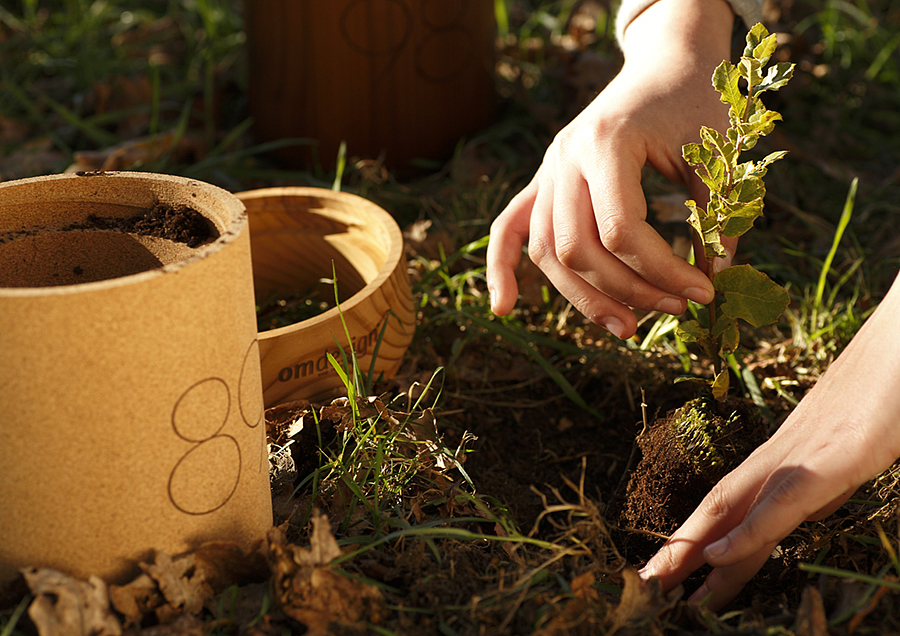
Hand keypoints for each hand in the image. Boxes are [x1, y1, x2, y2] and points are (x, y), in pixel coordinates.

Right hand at [487, 0, 735, 338]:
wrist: (665, 61)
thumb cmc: (694, 100)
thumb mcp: (717, 153)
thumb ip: (716, 216)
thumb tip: (714, 280)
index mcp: (606, 142)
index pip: (621, 230)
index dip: (664, 271)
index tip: (705, 290)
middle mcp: (565, 157)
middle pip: (577, 249)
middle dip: (628, 290)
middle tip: (676, 309)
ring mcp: (548, 170)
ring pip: (547, 250)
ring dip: (584, 297)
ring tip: (628, 328)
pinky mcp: (543, 181)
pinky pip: (510, 228)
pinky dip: (503, 268)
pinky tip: (505, 308)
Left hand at [640, 273, 899, 608]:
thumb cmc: (885, 382)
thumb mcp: (852, 440)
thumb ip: (829, 469)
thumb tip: (817, 490)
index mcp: (788, 455)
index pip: (734, 502)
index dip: (701, 538)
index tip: (673, 569)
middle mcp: (783, 456)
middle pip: (719, 510)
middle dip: (681, 553)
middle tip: (643, 587)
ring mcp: (802, 455)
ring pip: (733, 509)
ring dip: (692, 552)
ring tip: (655, 586)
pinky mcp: (832, 458)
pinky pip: (782, 503)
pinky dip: (747, 533)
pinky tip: (715, 559)